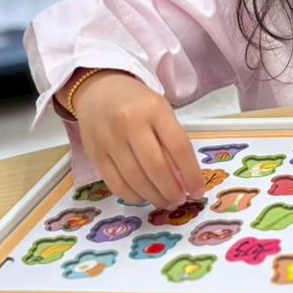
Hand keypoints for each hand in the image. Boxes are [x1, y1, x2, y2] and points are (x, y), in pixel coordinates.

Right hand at [73, 71, 204, 208]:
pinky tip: (143, 197)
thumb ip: (171, 139)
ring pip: (135, 179)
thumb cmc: (137, 102)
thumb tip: (184, 179)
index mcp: (155, 109)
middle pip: (156, 167)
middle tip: (179, 200)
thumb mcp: (160, 110)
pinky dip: (132, 196)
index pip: (179, 147)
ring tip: (165, 202)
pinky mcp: (94, 153)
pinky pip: (115, 183)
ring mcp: (109, 139)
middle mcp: (130, 123)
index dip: (191, 174)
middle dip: (171, 190)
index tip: (198, 191)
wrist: (99, 90)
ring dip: (154, 197)